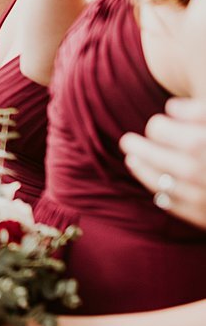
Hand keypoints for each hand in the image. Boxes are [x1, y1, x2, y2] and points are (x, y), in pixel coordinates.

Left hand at [123, 97, 205, 229]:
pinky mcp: (205, 218)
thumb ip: (200, 111)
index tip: (159, 122)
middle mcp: (199, 171)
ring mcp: (202, 197)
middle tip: (128, 140)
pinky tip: (153, 181)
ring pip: (159, 181)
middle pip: (155, 155)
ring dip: (142, 169)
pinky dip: (159, 191)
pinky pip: (172, 203)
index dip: (157, 125)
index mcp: (202, 143)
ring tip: (132, 158)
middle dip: (139, 146)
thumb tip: (170, 108)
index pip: (161, 129)